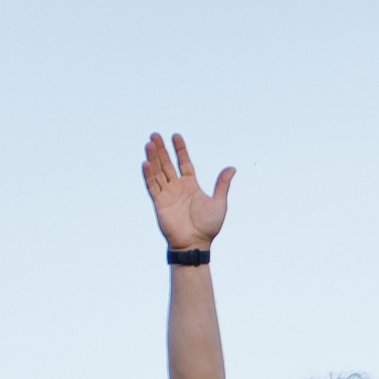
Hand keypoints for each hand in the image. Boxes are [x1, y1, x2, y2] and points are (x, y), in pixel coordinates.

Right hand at [141, 133, 232, 251]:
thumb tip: (232, 168)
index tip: (175, 136)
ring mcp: (167, 194)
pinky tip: (146, 163)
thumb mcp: (219, 202)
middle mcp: (177, 187)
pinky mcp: (159, 202)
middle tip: (155, 135)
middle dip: (162, 150)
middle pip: (167, 164)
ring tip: (149, 143)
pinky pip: (152, 186)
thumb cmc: (208, 226)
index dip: (179, 150)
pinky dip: (148, 175)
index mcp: (191, 185)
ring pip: (158, 172)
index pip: (184, 163)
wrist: (196, 243)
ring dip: (153, 158)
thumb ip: (222, 184)